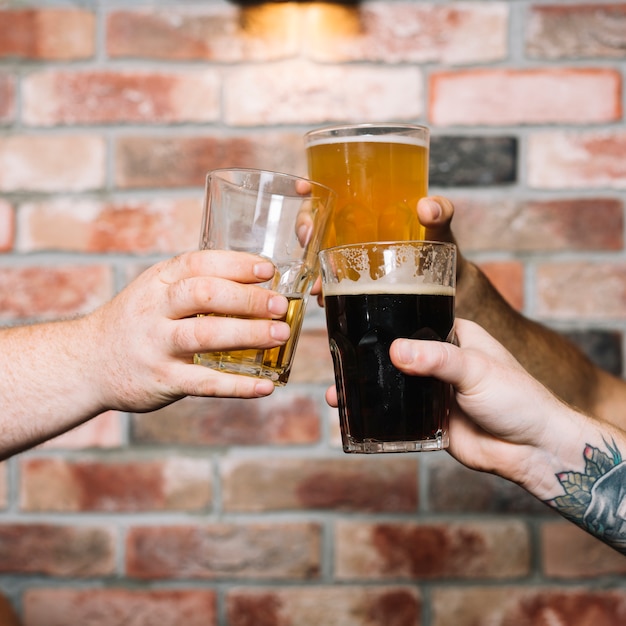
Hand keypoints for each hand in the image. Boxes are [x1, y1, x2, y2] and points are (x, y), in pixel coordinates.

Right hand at [89, 250, 290, 410]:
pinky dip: (238, 386)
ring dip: (248, 334)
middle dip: (247, 298)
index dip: (236, 264)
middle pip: (204, 294)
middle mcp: (154, 309)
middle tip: (280, 305)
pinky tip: (266, 386)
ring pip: (206, 335)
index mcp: (158, 282)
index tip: (267, 269)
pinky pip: (204, 383)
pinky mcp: (162, 380)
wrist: (88, 363)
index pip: (198, 263)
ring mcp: (157, 346)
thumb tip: (258, 284)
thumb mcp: (155, 292)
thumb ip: (195, 285)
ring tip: (280, 334)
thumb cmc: (137, 322)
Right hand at [313, 195, 466, 306]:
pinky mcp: (350, 283)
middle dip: (305, 226)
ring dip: (309, 266)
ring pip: (316, 255)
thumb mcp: (441, 228)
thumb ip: (441, 213)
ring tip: (317, 280)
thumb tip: (426, 208)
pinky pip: (328, 283)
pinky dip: (322, 290)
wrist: (446, 287)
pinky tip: (323, 298)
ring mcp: (347, 258)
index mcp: (366, 209)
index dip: (310, 187)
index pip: (330, 191)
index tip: (303, 187)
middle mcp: (350, 232)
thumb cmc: (439, 249)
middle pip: (315, 222)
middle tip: (309, 237)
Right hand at [325, 318, 578, 494]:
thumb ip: (437, 360)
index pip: (414, 320)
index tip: (354, 320)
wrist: (532, 451)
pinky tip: (353, 416)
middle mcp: (440, 362)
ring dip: (367, 388)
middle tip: (338, 358)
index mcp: (455, 336)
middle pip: (397, 355)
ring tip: (336, 392)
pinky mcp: (429, 420)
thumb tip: (395, 351)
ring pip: (393, 386)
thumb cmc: (518, 398)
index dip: (386, 320)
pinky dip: (377, 416)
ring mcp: (433, 392)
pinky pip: (397, 416)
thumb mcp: (476, 370)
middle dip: (368, 358)